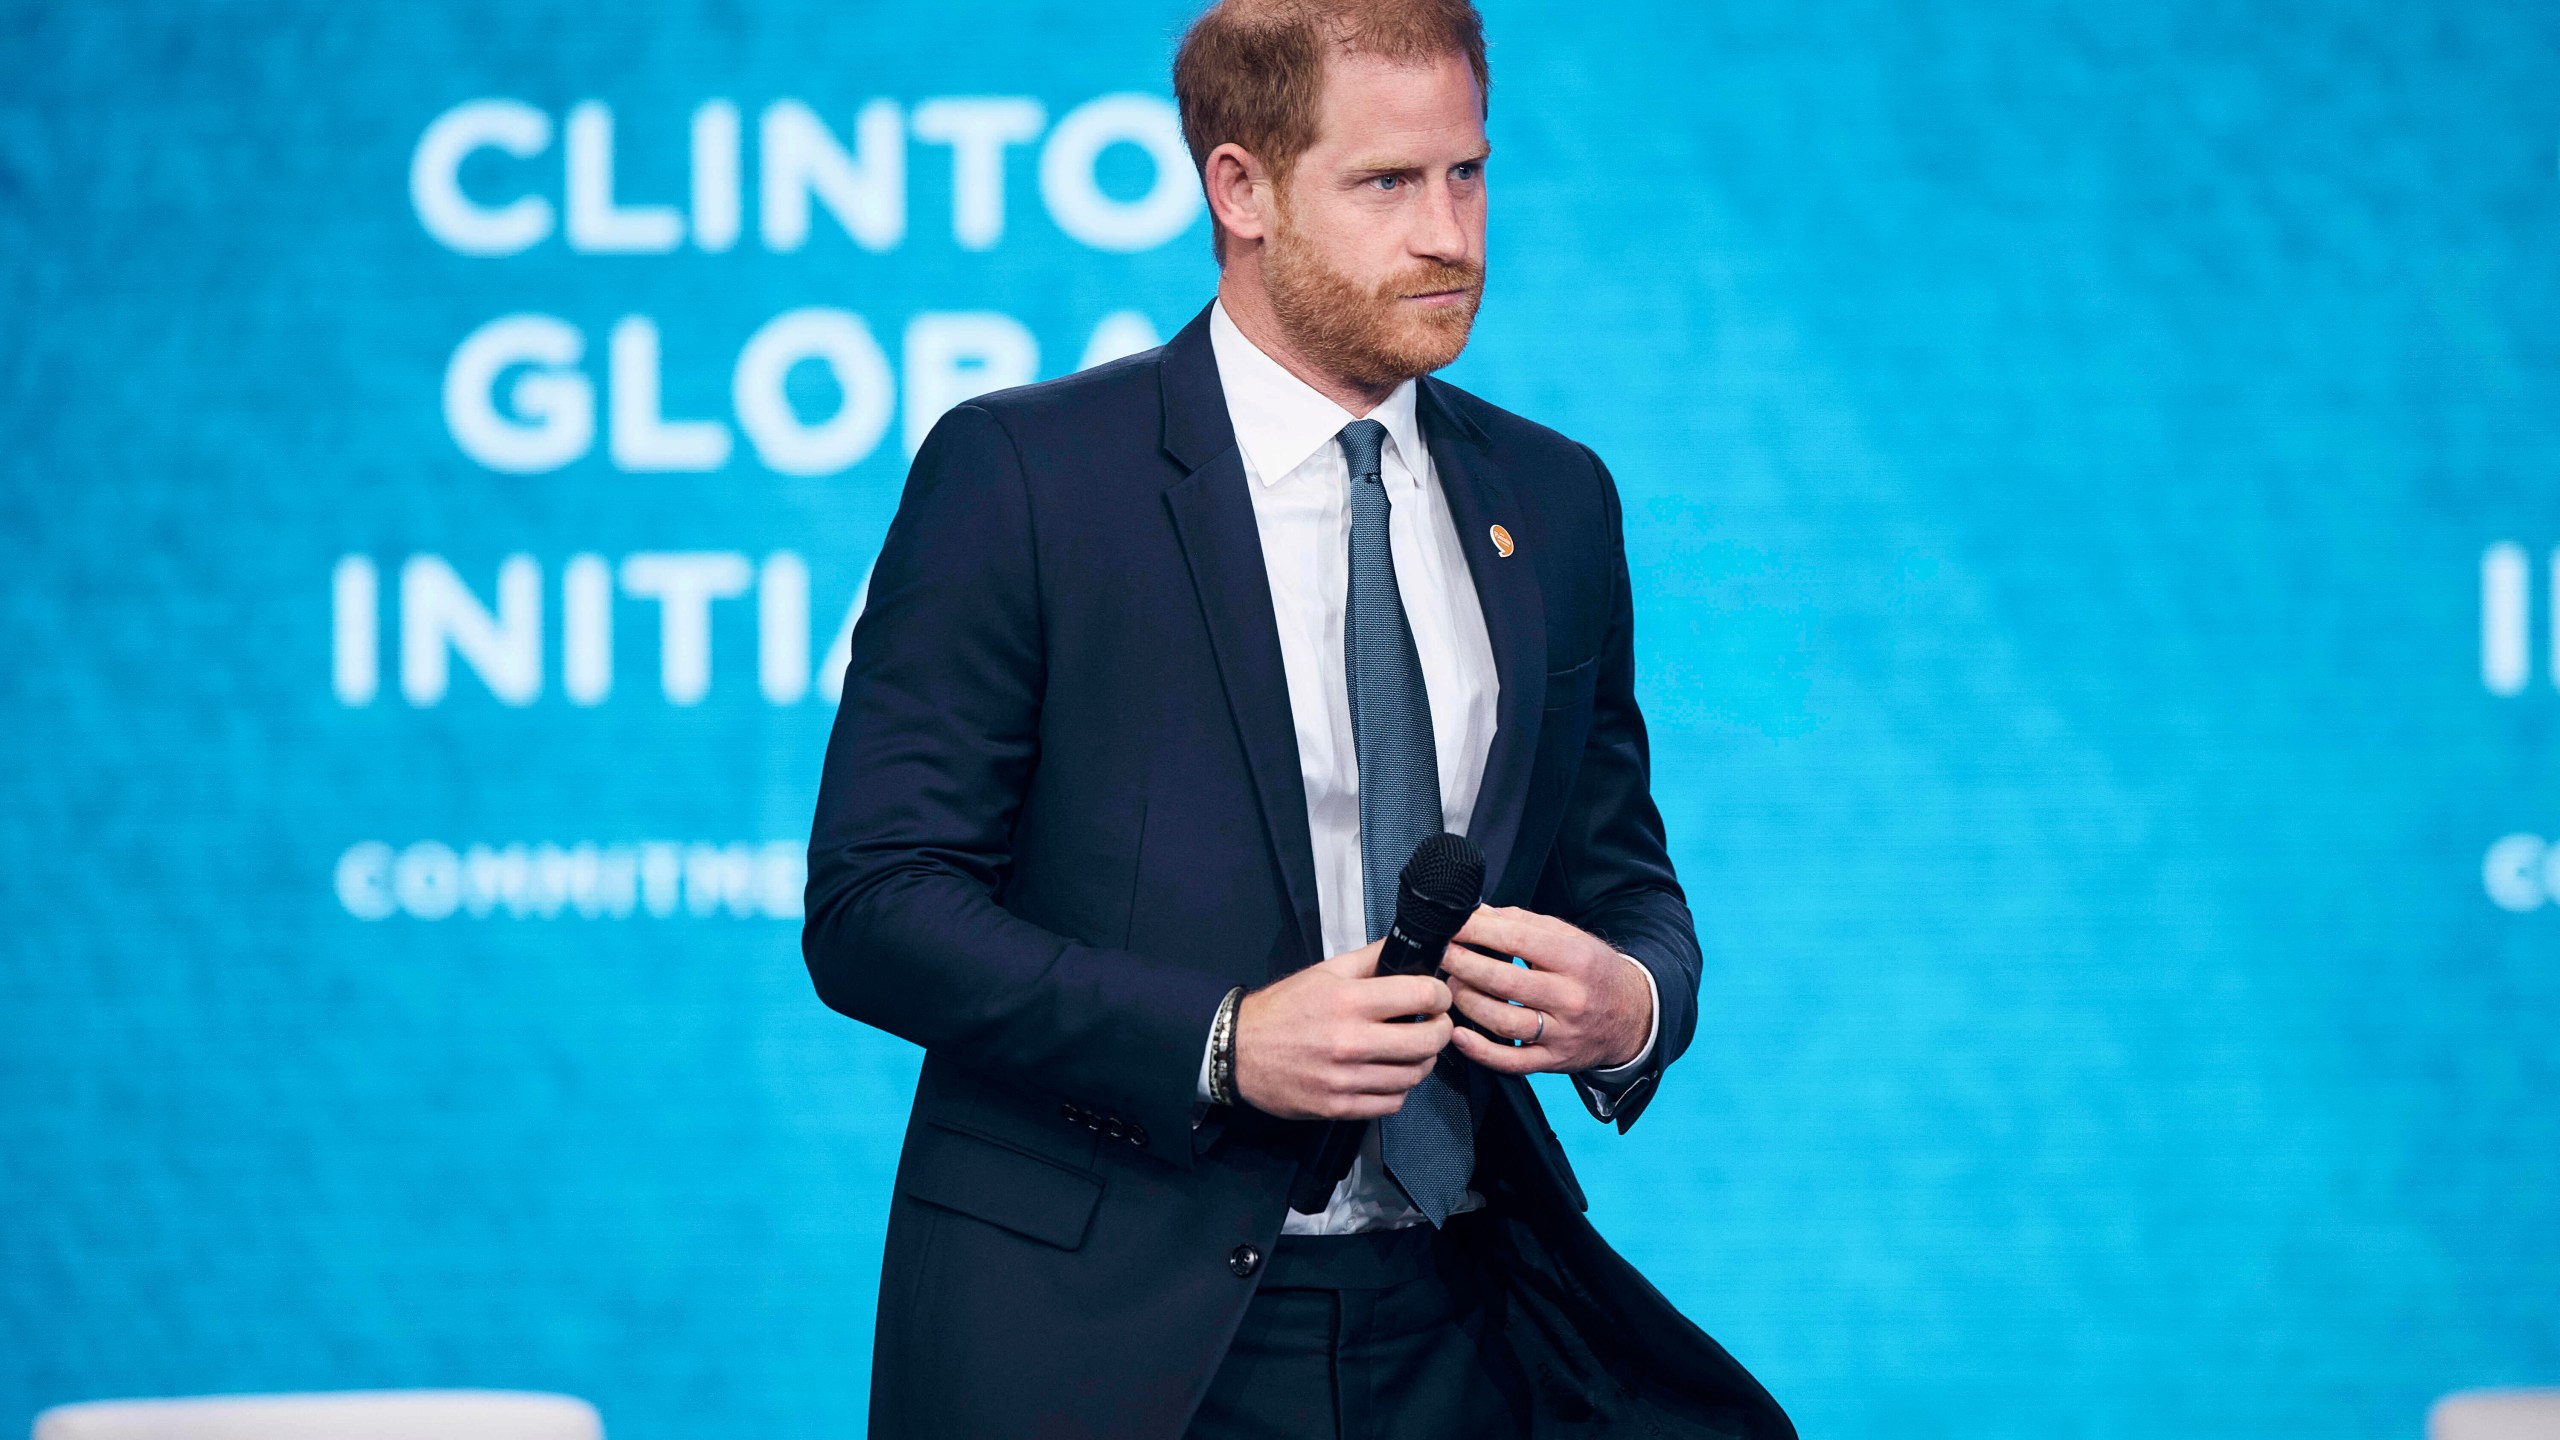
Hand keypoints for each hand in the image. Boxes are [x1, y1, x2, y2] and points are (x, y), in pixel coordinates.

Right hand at [1233, 940, 1454, 1119]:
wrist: (1237, 1051)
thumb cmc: (1282, 1009)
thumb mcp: (1326, 972)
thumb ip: (1371, 959)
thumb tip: (1411, 946)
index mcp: (1348, 1001)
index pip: (1421, 996)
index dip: (1439, 994)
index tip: (1437, 996)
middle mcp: (1350, 1041)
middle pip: (1427, 1041)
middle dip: (1442, 1029)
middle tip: (1436, 1023)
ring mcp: (1345, 1078)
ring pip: (1414, 1075)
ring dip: (1422, 1061)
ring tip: (1413, 1049)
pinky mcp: (1338, 1106)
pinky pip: (1391, 1103)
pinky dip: (1399, 1089)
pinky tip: (1389, 1074)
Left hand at [1443, 906, 1649, 1075]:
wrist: (1632, 1015)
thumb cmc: (1593, 971)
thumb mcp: (1569, 937)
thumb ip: (1523, 924)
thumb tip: (1478, 913)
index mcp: (1575, 959)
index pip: (1518, 941)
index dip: (1479, 932)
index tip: (1453, 925)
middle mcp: (1570, 998)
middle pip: (1505, 982)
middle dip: (1464, 965)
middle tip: (1442, 954)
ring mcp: (1562, 1033)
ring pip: (1504, 1022)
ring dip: (1468, 1002)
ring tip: (1450, 986)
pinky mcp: (1553, 1060)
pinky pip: (1511, 1062)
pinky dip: (1480, 1051)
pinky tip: (1459, 1035)